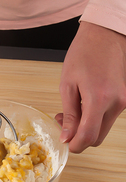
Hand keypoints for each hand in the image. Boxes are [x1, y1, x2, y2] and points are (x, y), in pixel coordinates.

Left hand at [55, 21, 125, 152]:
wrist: (104, 36)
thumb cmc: (83, 55)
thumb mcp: (68, 85)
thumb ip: (69, 115)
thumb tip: (67, 136)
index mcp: (100, 99)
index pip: (89, 136)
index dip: (75, 145)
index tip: (65, 142)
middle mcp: (117, 104)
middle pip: (97, 137)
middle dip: (78, 137)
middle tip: (63, 123)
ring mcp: (123, 102)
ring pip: (102, 129)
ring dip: (85, 128)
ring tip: (69, 112)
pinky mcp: (124, 99)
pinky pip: (107, 118)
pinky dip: (93, 119)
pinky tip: (82, 107)